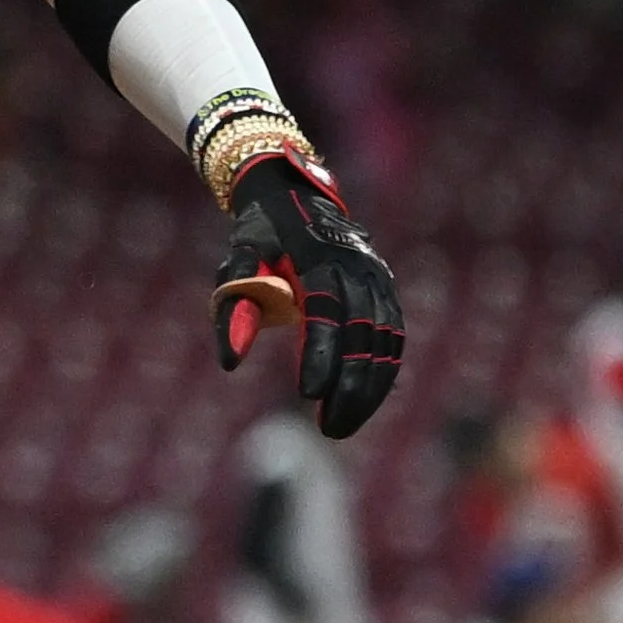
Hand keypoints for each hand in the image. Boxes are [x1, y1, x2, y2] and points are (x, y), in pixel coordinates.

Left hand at [213, 153, 403, 438]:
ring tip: (342, 425)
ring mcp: (377, 277)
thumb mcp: (238, 260)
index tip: (309, 395)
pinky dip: (382, 371)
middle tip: (328, 428)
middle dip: (349, 384)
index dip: (321, 355)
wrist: (296, 194)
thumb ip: (234, 308)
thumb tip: (230, 363)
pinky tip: (363, 402)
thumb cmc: (260, 234)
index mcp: (319, 257)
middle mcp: (357, 266)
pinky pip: (392, 336)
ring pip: (385, 340)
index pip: (326, 312)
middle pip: (363, 333)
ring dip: (369, 386)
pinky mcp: (385, 288)